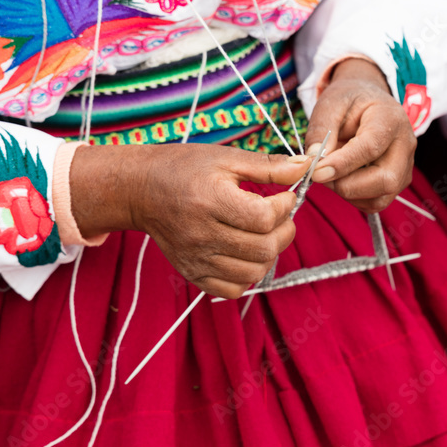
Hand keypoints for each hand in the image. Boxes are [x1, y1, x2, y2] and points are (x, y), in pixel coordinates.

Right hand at [69, 143, 309, 298]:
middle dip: (284, 232)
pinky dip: (247, 274)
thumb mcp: (226, 158)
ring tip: (264, 234)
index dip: (284, 207)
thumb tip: (305, 167)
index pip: (264, 218)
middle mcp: (202, 234)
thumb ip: (268, 166)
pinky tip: (245, 253)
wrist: (141, 190)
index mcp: (211, 200)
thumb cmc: (184, 169)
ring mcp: (196, 258)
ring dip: (269, 253)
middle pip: (263, 248)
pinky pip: (232, 289)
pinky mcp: (192, 273)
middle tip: (280, 217)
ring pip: (253, 271)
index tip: (284, 197)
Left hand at [304, 58, 416, 212]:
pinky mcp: (398, 182)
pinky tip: (342, 179)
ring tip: (330, 173)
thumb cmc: (350, 102)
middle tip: (320, 174)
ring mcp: (406, 167)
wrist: (369, 102)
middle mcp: (405, 145)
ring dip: (349, 193)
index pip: (370, 148)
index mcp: (390, 118)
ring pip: (381, 197)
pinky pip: (376, 202)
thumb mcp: (330, 105)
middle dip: (346, 184)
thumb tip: (314, 160)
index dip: (342, 164)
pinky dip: (354, 198)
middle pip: (385, 179)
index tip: (316, 172)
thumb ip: (321, 131)